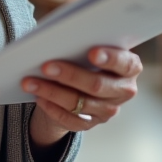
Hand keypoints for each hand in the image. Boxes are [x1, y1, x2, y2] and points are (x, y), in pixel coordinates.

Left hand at [23, 47, 142, 150]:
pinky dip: (52, 108)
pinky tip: (38, 97)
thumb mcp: (90, 45)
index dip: (110, 59)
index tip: (92, 53)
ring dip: (52, 92)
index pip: (125, 64)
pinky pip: (71, 120)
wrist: (81, 83)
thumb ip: (85, 41)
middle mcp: (123, 90)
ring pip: (79, 103)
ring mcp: (108, 110)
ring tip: (31, 82)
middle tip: (46, 66)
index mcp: (130, 67)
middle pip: (98, 86)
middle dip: (70, 75)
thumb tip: (62, 37)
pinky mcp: (91, 123)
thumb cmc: (86, 55)